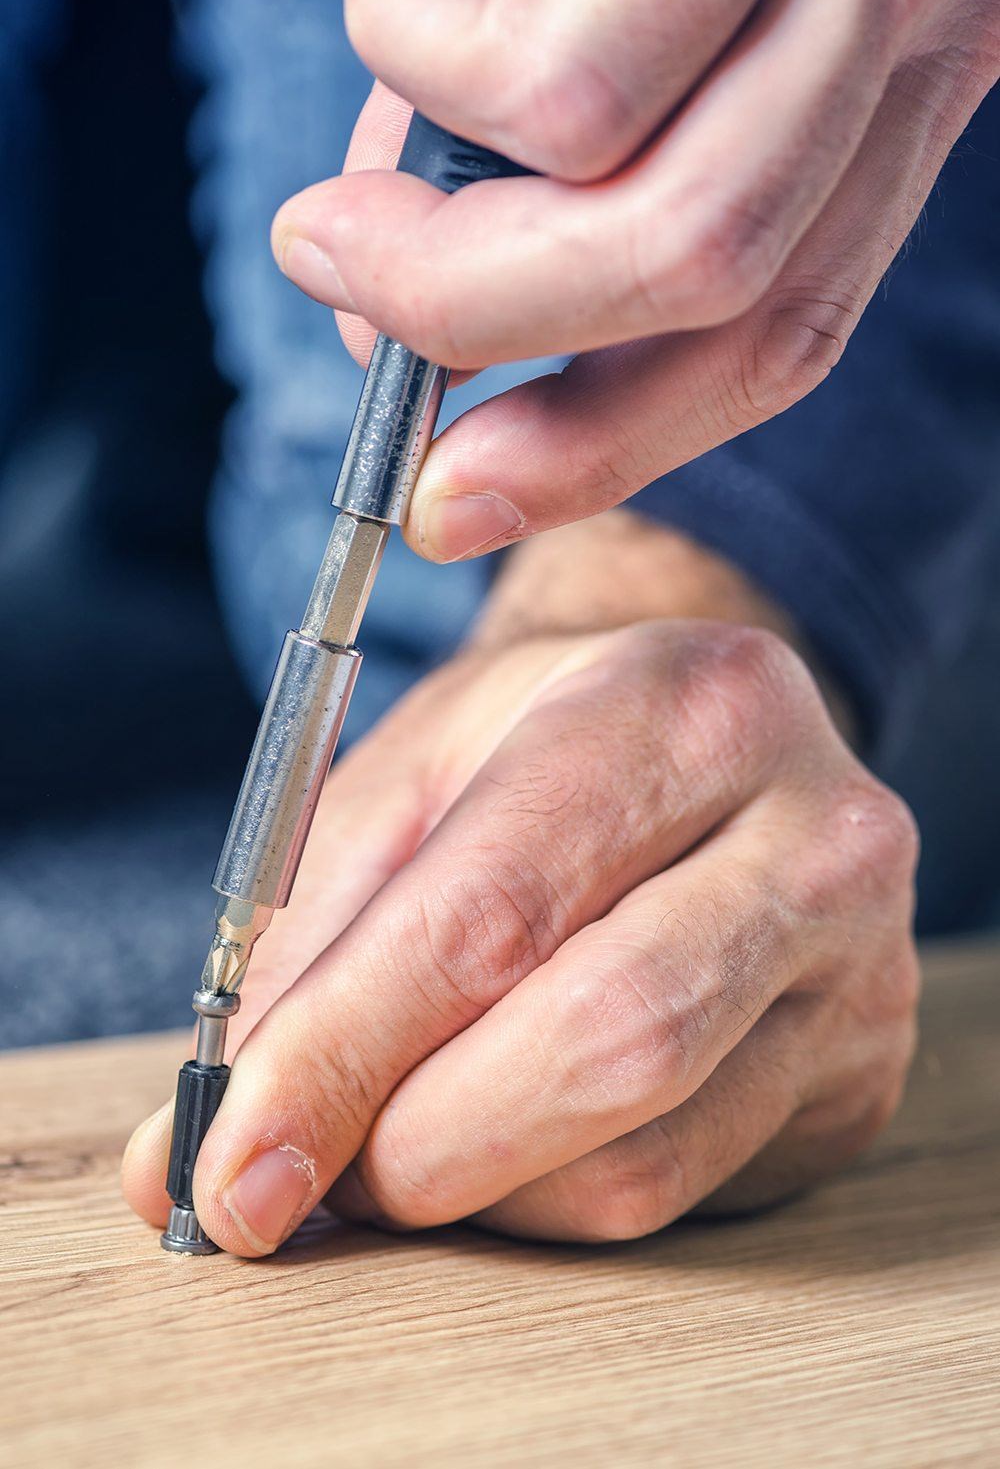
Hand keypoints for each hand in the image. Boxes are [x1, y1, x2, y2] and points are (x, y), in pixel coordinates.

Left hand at [122, 521, 917, 1253]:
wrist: (708, 744)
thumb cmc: (541, 752)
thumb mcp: (411, 782)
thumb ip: (305, 946)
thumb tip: (208, 1143)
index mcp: (682, 705)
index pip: (499, 907)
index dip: (349, 1051)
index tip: (233, 1165)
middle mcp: (814, 830)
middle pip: (603, 1039)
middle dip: (417, 1144)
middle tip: (308, 1176)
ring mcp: (858, 962)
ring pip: (638, 1150)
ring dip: (473, 1185)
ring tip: (398, 1137)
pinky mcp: (860, 1072)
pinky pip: (682, 1189)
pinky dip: (547, 1197)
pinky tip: (505, 1137)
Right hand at [270, 0, 999, 562]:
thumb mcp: (628, 39)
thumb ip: (542, 208)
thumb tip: (397, 343)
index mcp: (885, 95)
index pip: (777, 336)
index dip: (604, 452)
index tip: (451, 506)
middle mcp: (899, 21)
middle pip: (715, 283)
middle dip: (487, 329)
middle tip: (336, 276)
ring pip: (640, 204)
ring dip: (440, 207)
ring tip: (377, 99)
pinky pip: (552, 74)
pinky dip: (424, 49)